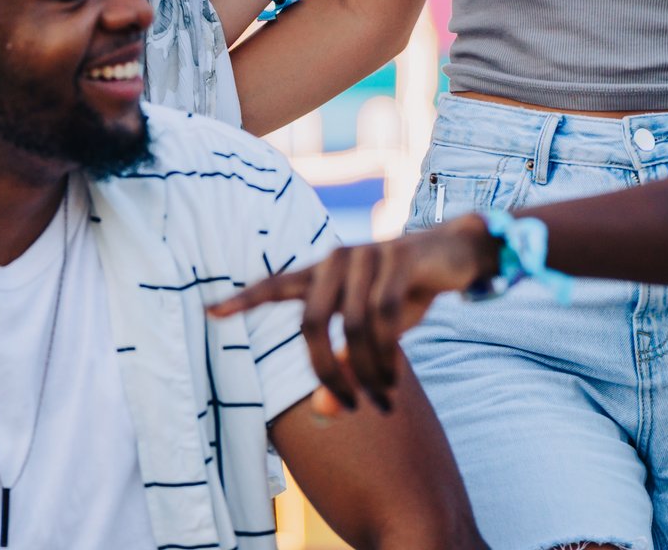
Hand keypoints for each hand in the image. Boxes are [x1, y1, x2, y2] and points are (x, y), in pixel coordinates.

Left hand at [209, 214, 496, 412]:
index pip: (276, 286)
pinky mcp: (399, 258)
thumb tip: (319, 414)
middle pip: (311, 324)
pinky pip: (386, 318)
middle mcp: (336, 259)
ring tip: (383, 399)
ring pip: (353, 328)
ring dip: (367, 372)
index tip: (210, 313)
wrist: (457, 253)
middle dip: (326, 373)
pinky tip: (394, 377)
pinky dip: (388, 356)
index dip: (243, 301)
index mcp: (323, 272)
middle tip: (349, 407)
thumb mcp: (373, 333)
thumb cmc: (404, 294)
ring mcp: (367, 255)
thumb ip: (343, 365)